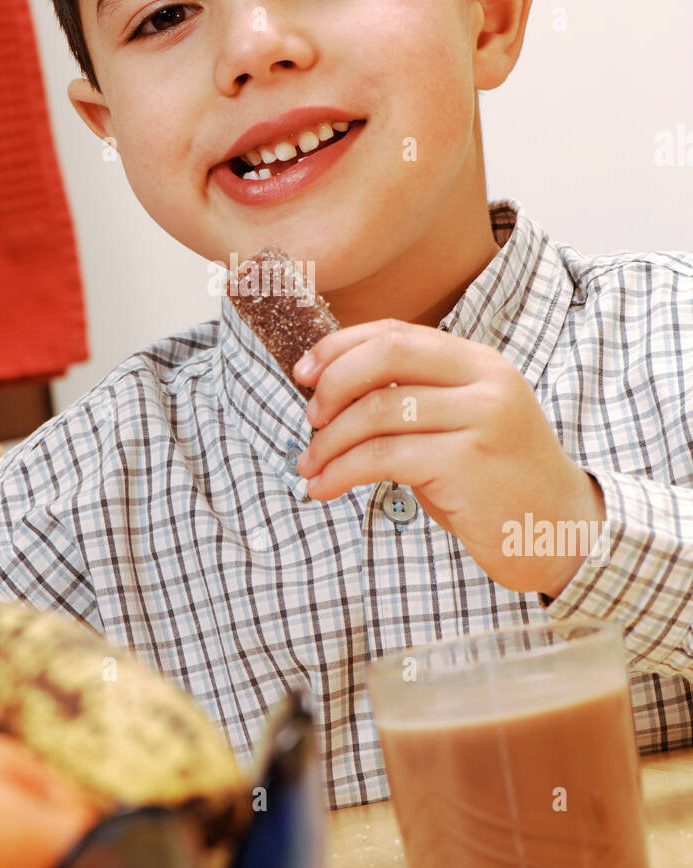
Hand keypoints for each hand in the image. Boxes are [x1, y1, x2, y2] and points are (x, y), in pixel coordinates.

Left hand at [293, 319, 606, 595]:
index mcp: (479, 363)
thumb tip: (332, 390)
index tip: (304, 372)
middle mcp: (484, 382)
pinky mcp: (466, 463)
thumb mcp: (462, 424)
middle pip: (386, 356)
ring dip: (329, 442)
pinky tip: (325, 487)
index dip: (340, 348)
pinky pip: (383, 458)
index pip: (397, 333)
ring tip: (310, 466)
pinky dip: (341, 472)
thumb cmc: (498, 482)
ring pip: (377, 412)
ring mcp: (480, 420)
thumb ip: (415, 399)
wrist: (562, 534)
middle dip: (333, 384)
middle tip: (310, 420)